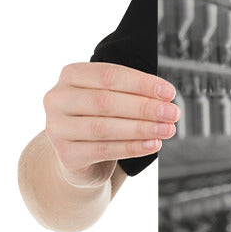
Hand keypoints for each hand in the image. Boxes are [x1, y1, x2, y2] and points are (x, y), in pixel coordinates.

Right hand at [44, 62, 179, 187]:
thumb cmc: (100, 118)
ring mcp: (57, 128)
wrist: (78, 156)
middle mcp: (57, 99)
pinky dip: (132, 147)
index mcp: (71, 75)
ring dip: (142, 128)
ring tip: (167, 129)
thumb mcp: (112, 98)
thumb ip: (132, 93)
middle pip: (106, 101)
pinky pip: (104, 150)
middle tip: (173, 113)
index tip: (169, 93)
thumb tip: (166, 98)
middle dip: (145, 107)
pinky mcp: (66, 154)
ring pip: (104, 127)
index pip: (109, 75)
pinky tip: (153, 145)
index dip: (142, 83)